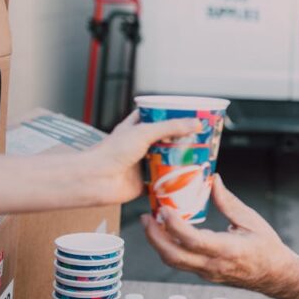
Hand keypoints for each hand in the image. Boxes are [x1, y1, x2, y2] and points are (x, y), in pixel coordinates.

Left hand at [85, 111, 201, 203]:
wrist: (95, 180)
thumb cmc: (111, 152)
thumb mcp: (144, 132)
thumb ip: (170, 127)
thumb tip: (196, 124)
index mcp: (136, 129)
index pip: (157, 116)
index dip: (172, 114)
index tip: (191, 115)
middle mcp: (140, 146)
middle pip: (166, 140)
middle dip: (183, 140)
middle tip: (202, 138)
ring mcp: (143, 164)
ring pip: (167, 161)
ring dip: (181, 161)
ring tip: (201, 157)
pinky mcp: (145, 183)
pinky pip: (164, 183)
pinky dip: (175, 183)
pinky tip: (190, 180)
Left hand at [142, 175, 292, 291]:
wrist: (275, 275)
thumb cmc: (268, 249)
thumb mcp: (251, 220)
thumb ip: (228, 201)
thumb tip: (213, 181)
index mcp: (227, 250)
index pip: (193, 240)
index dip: (174, 225)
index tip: (164, 209)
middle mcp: (213, 265)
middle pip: (173, 256)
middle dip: (154, 237)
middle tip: (146, 217)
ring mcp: (207, 272)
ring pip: (173, 262)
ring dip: (158, 243)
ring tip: (152, 224)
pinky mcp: (204, 274)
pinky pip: (181, 262)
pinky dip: (169, 248)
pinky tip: (167, 234)